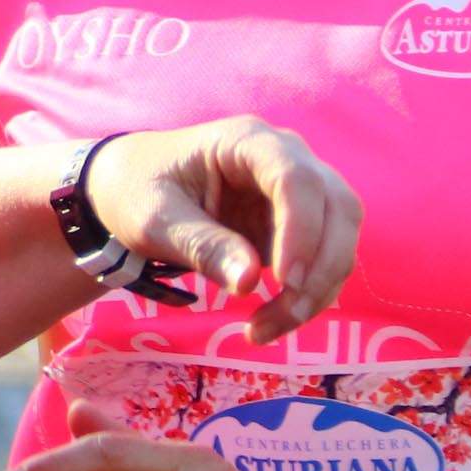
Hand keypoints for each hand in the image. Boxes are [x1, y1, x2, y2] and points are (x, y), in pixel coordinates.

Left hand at [81, 119, 360, 339]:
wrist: (130, 190)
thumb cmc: (138, 192)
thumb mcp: (155, 220)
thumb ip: (201, 245)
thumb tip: (249, 282)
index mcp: (246, 141)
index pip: (296, 177)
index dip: (301, 229)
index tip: (285, 280)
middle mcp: (286, 157)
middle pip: (338, 207)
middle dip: (321, 267)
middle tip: (286, 313)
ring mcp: (299, 190)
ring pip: (340, 237)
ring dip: (318, 289)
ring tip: (264, 329)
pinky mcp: (299, 224)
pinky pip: (324, 259)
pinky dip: (308, 295)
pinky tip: (270, 322)